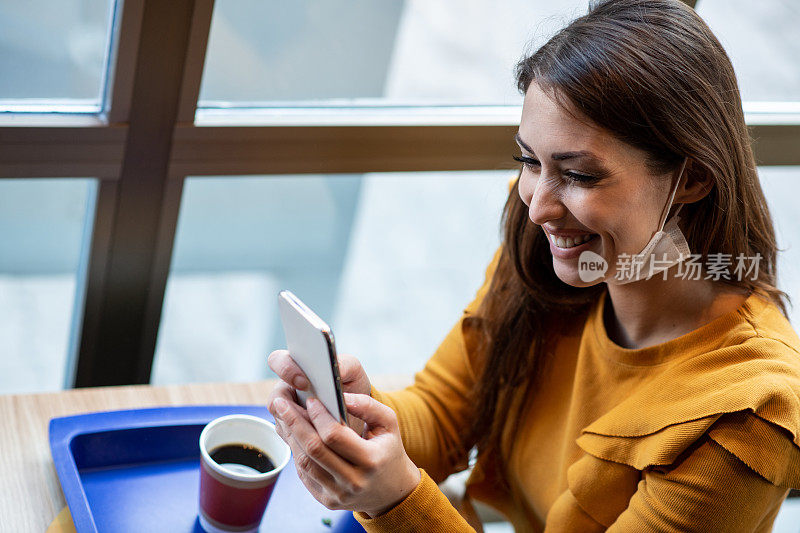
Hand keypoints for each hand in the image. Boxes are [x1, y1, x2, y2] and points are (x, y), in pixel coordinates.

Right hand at [267, 350, 370, 435]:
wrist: (357, 412)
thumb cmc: (351, 385)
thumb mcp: (352, 370)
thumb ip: (344, 364)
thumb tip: (336, 369)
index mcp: (295, 368)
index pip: (277, 361)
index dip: (286, 371)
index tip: (305, 382)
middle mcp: (285, 392)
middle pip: (276, 402)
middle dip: (297, 411)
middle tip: (316, 414)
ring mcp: (285, 415)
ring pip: (285, 426)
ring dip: (306, 430)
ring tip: (327, 431)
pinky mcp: (292, 436)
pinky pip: (294, 444)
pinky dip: (310, 446)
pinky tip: (328, 445)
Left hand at [269, 392, 420, 517]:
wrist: (392, 492)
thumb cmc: (388, 450)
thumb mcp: (389, 424)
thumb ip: (368, 405)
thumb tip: (341, 397)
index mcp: (371, 460)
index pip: (334, 435)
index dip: (318, 416)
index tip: (310, 399)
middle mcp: (353, 481)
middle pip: (314, 449)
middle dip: (295, 422)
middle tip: (281, 403)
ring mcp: (338, 494)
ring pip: (304, 463)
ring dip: (291, 437)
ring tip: (283, 417)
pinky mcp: (327, 500)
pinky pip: (304, 474)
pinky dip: (296, 453)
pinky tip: (293, 436)